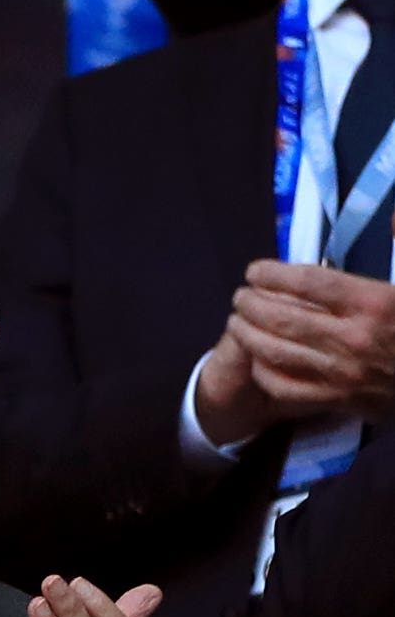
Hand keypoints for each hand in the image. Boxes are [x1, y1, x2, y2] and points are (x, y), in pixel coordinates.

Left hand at [199, 260, 394, 443]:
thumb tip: (392, 214)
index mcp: (377, 303)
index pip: (310, 282)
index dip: (274, 274)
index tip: (255, 271)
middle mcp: (354, 338)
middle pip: (282, 317)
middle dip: (251, 304)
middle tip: (239, 296)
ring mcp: (344, 374)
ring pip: (277, 352)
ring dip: (248, 335)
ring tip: (237, 321)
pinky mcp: (341, 401)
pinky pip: (287, 386)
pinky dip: (265, 371)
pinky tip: (257, 359)